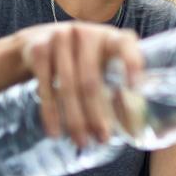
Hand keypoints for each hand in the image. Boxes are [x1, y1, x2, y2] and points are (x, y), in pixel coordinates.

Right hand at [16, 22, 142, 147]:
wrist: (41, 40)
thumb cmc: (84, 59)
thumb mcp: (104, 64)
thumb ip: (119, 87)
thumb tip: (135, 128)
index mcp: (110, 37)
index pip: (125, 45)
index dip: (132, 64)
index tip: (136, 88)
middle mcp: (86, 33)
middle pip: (91, 80)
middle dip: (96, 114)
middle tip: (101, 139)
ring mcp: (60, 38)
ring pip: (68, 87)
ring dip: (75, 119)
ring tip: (81, 142)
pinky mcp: (39, 49)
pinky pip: (46, 88)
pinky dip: (51, 114)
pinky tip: (55, 132)